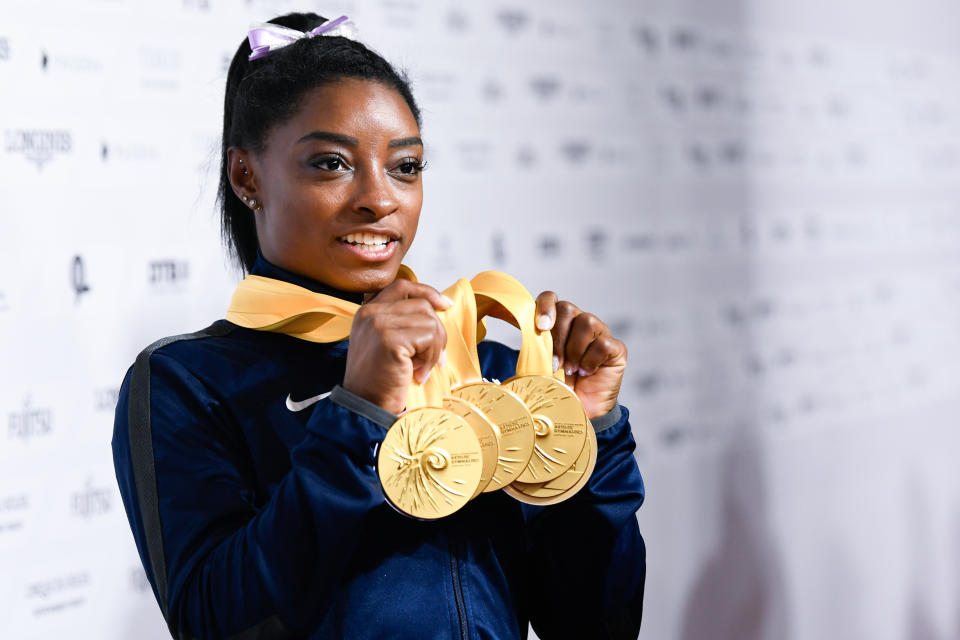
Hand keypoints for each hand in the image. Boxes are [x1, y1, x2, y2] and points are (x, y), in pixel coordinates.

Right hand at [342, 280, 451, 414]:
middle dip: (437, 331)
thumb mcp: (387, 344)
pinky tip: (418, 374)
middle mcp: (371, 313)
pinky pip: (429, 338)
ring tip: (422, 368)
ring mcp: (379, 324)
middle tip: (434, 358)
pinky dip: (430, 358)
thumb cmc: (379, 380)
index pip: (402, 287)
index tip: (445, 305)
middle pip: (422, 305)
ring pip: (429, 321)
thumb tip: (439, 309)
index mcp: (368, 312)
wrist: (365, 406)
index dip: (427, 292)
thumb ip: (402, 324)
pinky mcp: (390, 340)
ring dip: (434, 348)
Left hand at [535, 292, 626, 418]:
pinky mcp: (616, 348)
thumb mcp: (540, 368)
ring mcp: (600, 333)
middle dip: (558, 337)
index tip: (541, 327)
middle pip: (567, 308)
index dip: (545, 307)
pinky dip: (590, 360)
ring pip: (586, 322)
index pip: (551, 298)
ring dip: (574, 349)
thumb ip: (533, 351)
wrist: (580, 411)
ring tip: (570, 369)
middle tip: (555, 363)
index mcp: (560, 323)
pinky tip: (586, 373)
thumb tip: (524, 342)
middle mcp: (580, 323)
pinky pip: (602, 344)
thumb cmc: (559, 387)